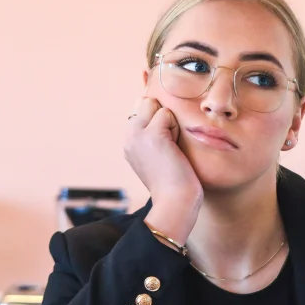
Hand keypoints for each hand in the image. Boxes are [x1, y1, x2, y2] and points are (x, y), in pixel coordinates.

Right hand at [124, 97, 202, 242]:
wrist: (174, 202)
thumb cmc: (173, 181)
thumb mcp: (156, 154)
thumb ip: (153, 134)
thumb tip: (161, 110)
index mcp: (128, 141)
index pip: (140, 108)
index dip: (157, 119)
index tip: (163, 145)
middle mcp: (128, 136)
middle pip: (145, 102)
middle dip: (162, 117)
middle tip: (168, 145)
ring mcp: (137, 135)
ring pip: (155, 105)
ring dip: (170, 122)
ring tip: (171, 148)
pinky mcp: (151, 135)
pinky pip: (166, 114)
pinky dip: (175, 128)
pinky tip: (174, 149)